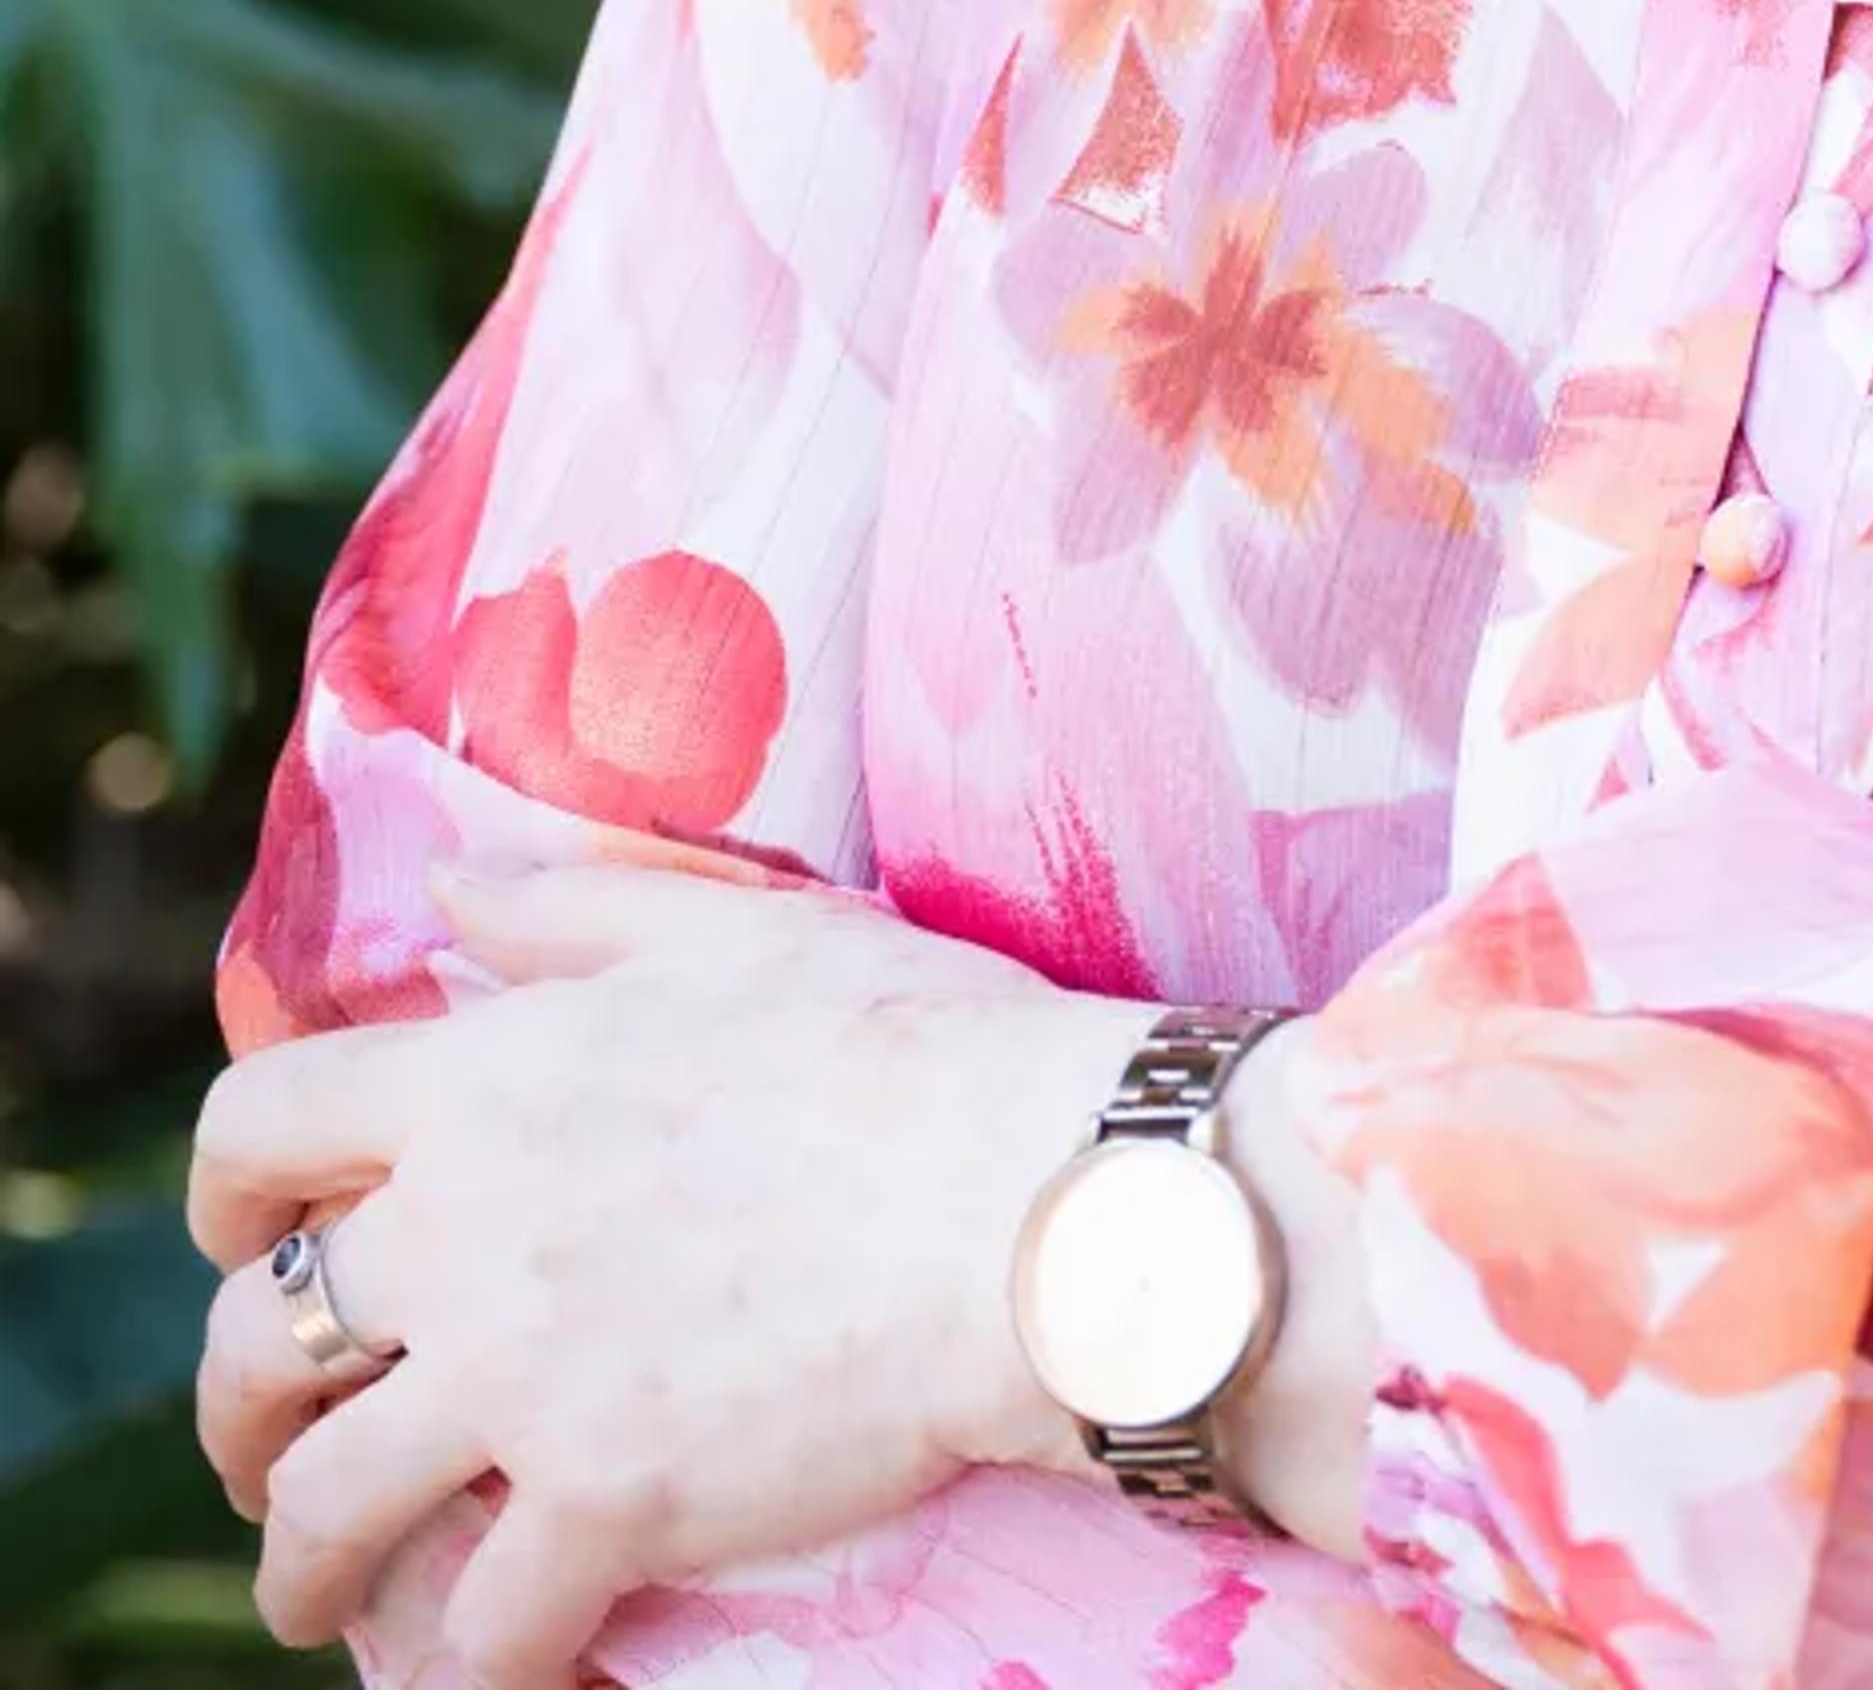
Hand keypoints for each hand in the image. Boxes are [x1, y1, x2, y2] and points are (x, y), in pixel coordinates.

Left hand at [190, 861, 1127, 1686]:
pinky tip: (484, 1666)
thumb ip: (574, 906)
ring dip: (303, 1572)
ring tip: (323, 1598)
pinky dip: (461, 1664)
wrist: (1026, 1198)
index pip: (260, 1124)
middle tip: (272, 1449)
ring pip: (323, 1510)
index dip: (219, 1191)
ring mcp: (523, 1378)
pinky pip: (473, 1628)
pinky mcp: (603, 1504)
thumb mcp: (734, 931)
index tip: (242, 1238)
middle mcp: (466, 1231)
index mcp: (488, 1080)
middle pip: (253, 1342)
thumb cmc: (906, 1042)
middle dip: (233, 1414)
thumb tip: (448, 887)